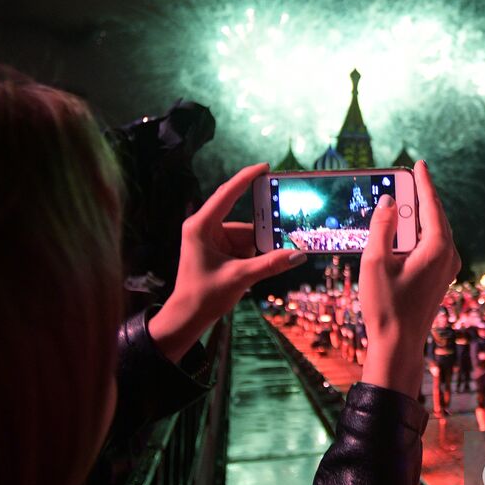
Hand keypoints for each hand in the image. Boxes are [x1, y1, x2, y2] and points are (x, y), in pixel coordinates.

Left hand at [150, 163, 305, 361]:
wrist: (187, 318)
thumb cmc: (203, 295)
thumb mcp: (240, 277)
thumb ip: (270, 264)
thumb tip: (298, 254)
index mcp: (201, 226)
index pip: (227, 194)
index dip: (246, 178)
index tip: (265, 166)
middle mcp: (205, 228)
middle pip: (243, 221)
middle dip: (262, 231)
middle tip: (284, 233)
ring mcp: (212, 239)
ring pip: (246, 236)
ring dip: (260, 249)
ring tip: (271, 260)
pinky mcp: (218, 251)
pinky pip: (243, 246)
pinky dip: (254, 255)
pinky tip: (260, 267)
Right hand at [359, 161, 461, 396]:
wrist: (398, 345)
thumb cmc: (386, 306)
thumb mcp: (375, 262)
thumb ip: (382, 227)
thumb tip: (388, 202)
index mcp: (437, 248)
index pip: (431, 205)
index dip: (423, 182)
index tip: (420, 164)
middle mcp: (449, 256)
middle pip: (432, 217)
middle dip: (416, 199)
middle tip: (401, 182)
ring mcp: (447, 268)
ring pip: (431, 232)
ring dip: (413, 219)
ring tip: (394, 206)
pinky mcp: (440, 278)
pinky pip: (430, 247)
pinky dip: (414, 236)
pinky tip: (398, 235)